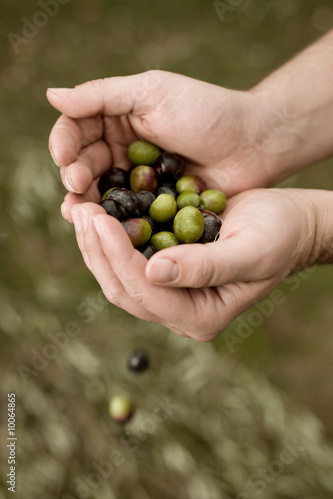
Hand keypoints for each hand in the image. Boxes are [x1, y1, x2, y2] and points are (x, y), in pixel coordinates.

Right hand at [47, 71, 271, 222]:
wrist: (253, 143)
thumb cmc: (206, 111)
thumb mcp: (152, 92)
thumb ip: (103, 96)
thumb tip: (50, 94)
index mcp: (118, 119)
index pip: (77, 131)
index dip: (65, 144)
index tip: (64, 158)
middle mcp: (123, 151)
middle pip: (85, 165)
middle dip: (74, 176)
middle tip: (75, 186)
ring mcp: (138, 181)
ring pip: (102, 193)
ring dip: (86, 202)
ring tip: (78, 211)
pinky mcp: (154, 207)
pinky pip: (127, 215)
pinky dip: (114, 222)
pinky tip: (105, 229)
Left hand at [68, 188, 323, 340]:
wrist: (288, 224)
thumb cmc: (279, 235)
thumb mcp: (251, 250)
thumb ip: (207, 267)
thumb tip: (154, 272)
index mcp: (201, 316)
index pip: (148, 292)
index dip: (119, 256)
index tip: (99, 218)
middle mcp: (179, 311)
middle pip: (124, 289)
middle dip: (97, 250)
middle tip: (79, 209)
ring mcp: (169, 293)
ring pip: (118, 276)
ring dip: (95, 244)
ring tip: (80, 207)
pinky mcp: (164, 272)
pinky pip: (126, 259)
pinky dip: (107, 237)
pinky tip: (95, 212)